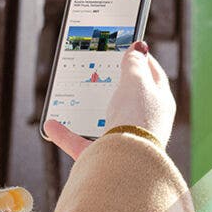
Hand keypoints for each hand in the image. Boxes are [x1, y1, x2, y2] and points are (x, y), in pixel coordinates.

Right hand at [43, 41, 175, 160]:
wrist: (127, 163)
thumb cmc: (137, 118)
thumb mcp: (136, 81)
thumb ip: (134, 64)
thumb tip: (139, 48)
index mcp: (160, 104)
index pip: (154, 75)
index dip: (142, 59)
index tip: (130, 48)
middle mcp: (146, 124)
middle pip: (130, 100)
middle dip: (116, 86)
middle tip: (102, 70)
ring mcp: (126, 141)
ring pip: (106, 123)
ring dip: (90, 112)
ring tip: (76, 98)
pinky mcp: (105, 158)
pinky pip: (81, 143)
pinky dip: (66, 134)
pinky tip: (51, 125)